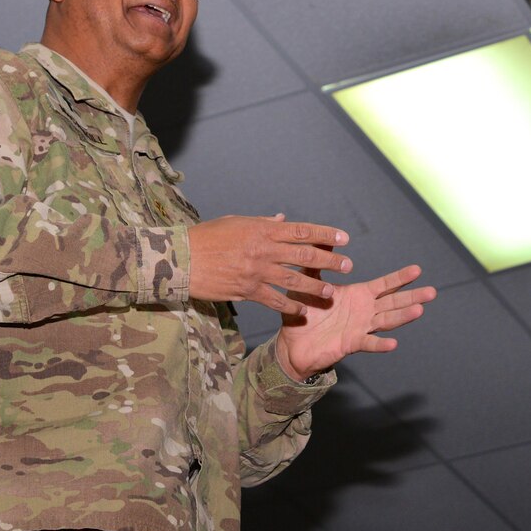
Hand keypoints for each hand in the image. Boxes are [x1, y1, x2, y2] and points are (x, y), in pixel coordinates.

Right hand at [187, 214, 351, 315]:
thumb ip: (262, 223)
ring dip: (316, 287)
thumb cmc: (207, 237)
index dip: (325, 234)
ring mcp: (256, 271)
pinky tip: (302, 311)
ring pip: (294, 280)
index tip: (343, 239)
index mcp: (262, 229)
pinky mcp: (247, 290)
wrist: (183, 258)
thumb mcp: (235, 222)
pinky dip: (291, 306)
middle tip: (348, 266)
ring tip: (331, 292)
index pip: (301, 231)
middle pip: (305, 255)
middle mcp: (263, 249)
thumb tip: (282, 220)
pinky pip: (275, 300)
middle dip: (330, 261)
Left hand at [275, 264, 436, 380]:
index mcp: (358, 296)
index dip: (400, 278)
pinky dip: (380, 344)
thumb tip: (326, 240)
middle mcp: (364, 312)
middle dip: (412, 297)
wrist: (293, 341)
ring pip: (386, 321)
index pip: (384, 285)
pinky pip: (368, 343)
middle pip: (393, 303)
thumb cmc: (304, 312)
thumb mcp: (309, 283)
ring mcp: (360, 328)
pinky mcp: (350, 343)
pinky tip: (393, 343)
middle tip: (432, 292)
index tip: (417, 270)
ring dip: (402, 317)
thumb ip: (319, 263)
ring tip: (419, 310)